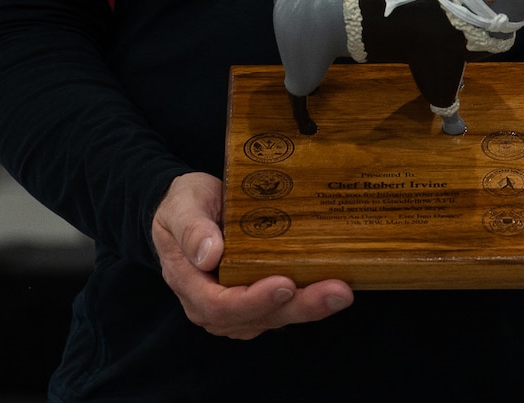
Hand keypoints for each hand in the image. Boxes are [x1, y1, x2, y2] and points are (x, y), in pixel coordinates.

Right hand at [150, 171, 352, 338]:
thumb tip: (209, 254)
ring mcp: (236, 306)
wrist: (187, 209)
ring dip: (310, 307)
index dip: (254, 300)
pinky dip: (308, 299)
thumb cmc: (183, 205)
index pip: (221, 305)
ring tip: (342, 291)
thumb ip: (191, 228)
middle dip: (299, 307)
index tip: (284, 284)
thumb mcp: (181, 206)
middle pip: (256, 317)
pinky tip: (333, 285)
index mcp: (190, 284)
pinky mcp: (256, 300)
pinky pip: (282, 308)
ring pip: (275, 317)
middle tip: (336, 292)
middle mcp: (212, 305)